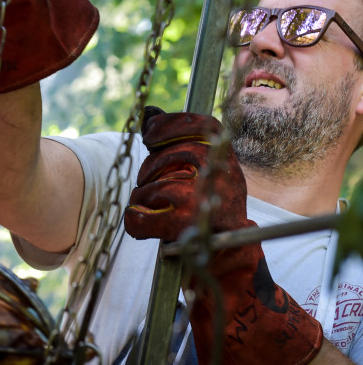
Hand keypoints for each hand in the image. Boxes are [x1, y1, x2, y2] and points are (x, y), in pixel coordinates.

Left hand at [124, 107, 246, 241]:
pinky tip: (140, 221)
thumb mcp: (205, 169)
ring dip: (144, 196)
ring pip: (154, 187)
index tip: (149, 134)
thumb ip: (177, 140)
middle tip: (145, 177)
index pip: (203, 126)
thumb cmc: (210, 204)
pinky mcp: (183, 227)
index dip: (170, 124)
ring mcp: (201, 202)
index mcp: (226, 161)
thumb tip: (149, 112)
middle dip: (151, 166)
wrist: (231, 252)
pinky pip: (141, 217)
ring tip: (151, 204)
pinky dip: (135, 220)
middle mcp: (219, 178)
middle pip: (175, 154)